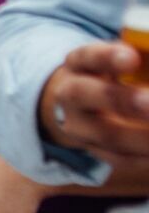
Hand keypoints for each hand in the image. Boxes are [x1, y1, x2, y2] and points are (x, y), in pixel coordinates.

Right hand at [39, 42, 148, 162]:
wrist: (83, 103)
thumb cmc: (115, 71)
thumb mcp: (123, 56)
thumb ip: (143, 54)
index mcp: (79, 63)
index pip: (88, 57)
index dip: (108, 57)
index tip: (132, 58)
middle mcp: (71, 95)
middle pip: (83, 95)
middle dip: (122, 100)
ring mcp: (80, 126)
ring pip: (107, 135)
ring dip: (143, 137)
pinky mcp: (95, 150)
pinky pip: (122, 158)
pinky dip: (147, 156)